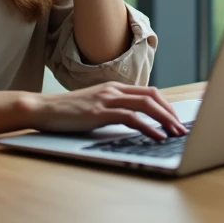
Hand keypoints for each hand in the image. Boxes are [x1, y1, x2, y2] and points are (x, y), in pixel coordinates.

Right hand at [23, 82, 187, 140]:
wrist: (42, 108)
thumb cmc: (66, 111)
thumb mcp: (94, 106)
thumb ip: (111, 109)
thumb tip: (132, 121)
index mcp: (114, 87)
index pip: (149, 92)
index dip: (166, 105)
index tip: (175, 120)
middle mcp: (113, 89)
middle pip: (153, 96)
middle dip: (171, 113)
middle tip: (181, 129)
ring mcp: (107, 99)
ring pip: (146, 105)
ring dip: (165, 120)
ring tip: (175, 134)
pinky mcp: (100, 112)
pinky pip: (131, 118)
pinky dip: (148, 127)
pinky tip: (157, 136)